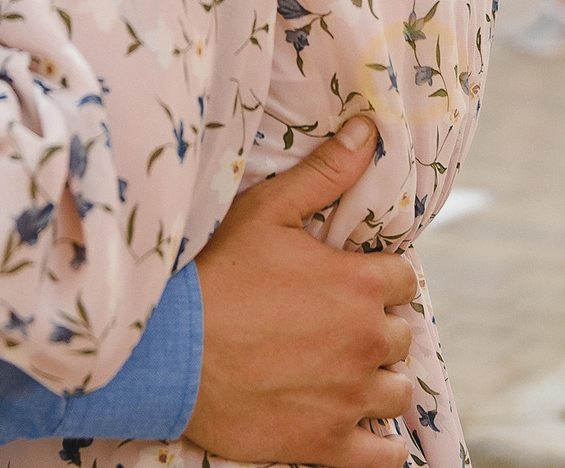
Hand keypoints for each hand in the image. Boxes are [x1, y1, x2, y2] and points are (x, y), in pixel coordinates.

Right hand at [187, 119, 417, 467]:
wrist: (162, 349)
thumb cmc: (211, 273)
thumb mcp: (267, 210)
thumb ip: (326, 172)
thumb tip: (370, 131)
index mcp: (359, 283)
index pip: (402, 278)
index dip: (375, 277)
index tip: (344, 281)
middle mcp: (365, 340)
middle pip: (399, 333)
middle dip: (373, 325)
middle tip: (331, 323)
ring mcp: (349, 397)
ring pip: (398, 390)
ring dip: (377, 379)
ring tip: (341, 369)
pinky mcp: (325, 444)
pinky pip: (384, 458)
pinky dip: (382, 447)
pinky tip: (364, 429)